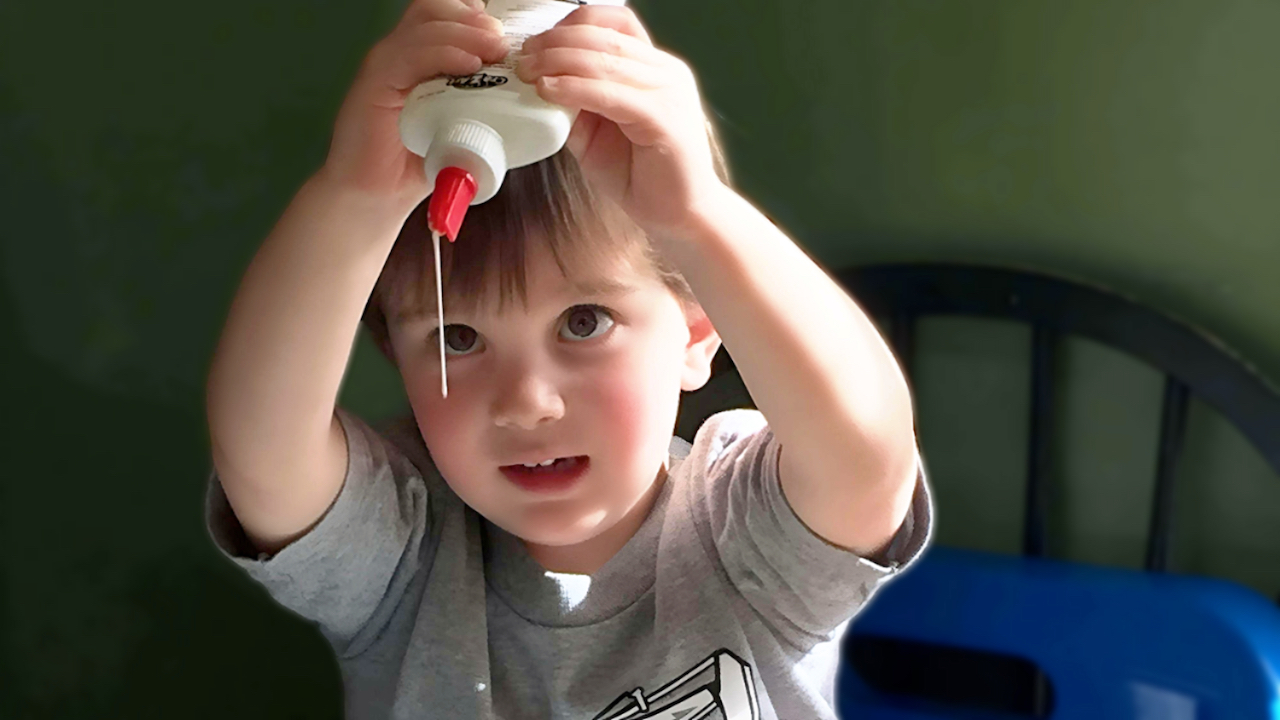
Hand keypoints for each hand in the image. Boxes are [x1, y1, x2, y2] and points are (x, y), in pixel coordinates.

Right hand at [320, 0, 508, 208]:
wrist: (376, 197)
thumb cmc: (417, 163)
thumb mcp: (464, 129)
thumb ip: (490, 109)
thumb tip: (535, 98)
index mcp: (421, 57)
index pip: (447, 13)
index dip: (477, 17)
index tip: (509, 37)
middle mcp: (401, 53)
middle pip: (437, 9)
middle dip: (476, 20)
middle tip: (504, 43)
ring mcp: (386, 65)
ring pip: (426, 25)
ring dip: (467, 32)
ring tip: (495, 51)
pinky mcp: (374, 84)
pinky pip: (409, 55)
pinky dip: (442, 53)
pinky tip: (468, 64)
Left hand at [514, 5, 726, 239]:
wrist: (680, 217)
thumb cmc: (642, 177)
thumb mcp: (598, 132)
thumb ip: (577, 104)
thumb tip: (539, 82)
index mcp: (655, 68)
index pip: (616, 22)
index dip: (573, 23)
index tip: (538, 41)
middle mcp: (667, 73)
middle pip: (606, 36)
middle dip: (555, 41)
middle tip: (522, 57)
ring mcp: (670, 93)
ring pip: (606, 60)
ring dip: (558, 60)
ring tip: (527, 71)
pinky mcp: (664, 119)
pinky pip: (611, 94)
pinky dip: (575, 88)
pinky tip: (549, 91)